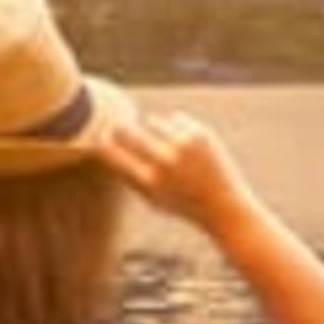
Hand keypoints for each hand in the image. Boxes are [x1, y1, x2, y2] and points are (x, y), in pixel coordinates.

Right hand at [96, 111, 264, 233]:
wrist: (224, 205)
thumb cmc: (182, 203)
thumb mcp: (150, 197)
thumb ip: (127, 174)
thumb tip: (102, 143)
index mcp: (148, 182)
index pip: (113, 154)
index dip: (102, 143)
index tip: (99, 137)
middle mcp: (164, 162)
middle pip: (128, 131)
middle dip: (120, 127)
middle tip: (118, 125)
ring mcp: (183, 146)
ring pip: (153, 120)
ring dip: (155, 128)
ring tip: (172, 149)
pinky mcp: (199, 133)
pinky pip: (175, 118)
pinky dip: (178, 127)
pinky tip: (190, 146)